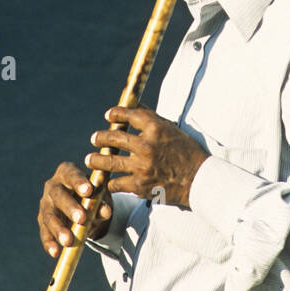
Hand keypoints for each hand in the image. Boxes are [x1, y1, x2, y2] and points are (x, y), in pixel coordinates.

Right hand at [39, 162, 112, 256]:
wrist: (83, 206)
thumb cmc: (92, 196)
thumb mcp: (99, 197)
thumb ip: (102, 203)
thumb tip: (105, 211)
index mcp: (67, 173)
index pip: (71, 174)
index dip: (78, 182)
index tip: (88, 191)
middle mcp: (53, 186)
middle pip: (58, 195)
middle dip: (70, 207)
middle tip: (82, 218)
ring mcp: (46, 204)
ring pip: (49, 216)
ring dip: (59, 229)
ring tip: (69, 241)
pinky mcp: (43, 221)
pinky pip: (44, 232)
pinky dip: (49, 243)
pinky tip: (55, 252)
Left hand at [84, 106, 208, 208]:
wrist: (200, 180)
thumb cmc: (187, 152)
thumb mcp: (172, 129)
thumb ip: (151, 118)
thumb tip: (135, 104)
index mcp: (156, 128)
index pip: (129, 115)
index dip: (116, 114)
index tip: (108, 116)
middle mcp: (147, 145)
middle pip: (114, 138)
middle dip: (100, 138)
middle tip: (94, 138)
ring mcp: (142, 166)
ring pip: (109, 162)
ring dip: (97, 160)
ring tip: (90, 160)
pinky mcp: (140, 186)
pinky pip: (116, 183)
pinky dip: (111, 182)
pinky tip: (108, 181)